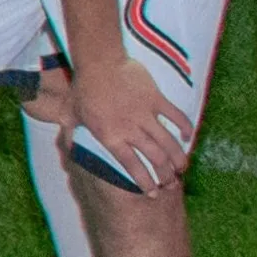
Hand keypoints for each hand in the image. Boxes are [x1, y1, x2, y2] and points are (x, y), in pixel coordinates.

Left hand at [62, 50, 191, 190]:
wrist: (98, 63)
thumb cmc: (82, 89)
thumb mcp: (70, 116)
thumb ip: (71, 136)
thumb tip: (68, 151)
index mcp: (110, 136)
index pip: (131, 166)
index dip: (145, 182)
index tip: (154, 193)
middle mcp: (130, 129)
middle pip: (155, 158)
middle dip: (166, 174)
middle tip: (172, 182)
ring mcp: (145, 114)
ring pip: (168, 142)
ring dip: (178, 157)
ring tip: (182, 168)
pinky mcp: (156, 99)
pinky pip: (176, 116)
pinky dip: (185, 127)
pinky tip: (188, 137)